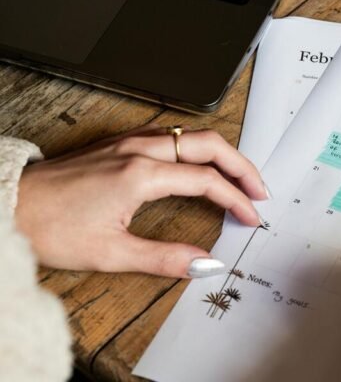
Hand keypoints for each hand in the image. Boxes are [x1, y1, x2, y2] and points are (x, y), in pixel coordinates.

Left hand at [14, 125, 268, 277]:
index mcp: (141, 174)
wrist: (11, 204)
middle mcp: (140, 149)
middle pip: (209, 144)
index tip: (250, 217)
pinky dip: (198, 146)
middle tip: (260, 190)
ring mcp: (130, 140)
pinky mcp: (121, 142)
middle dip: (242, 165)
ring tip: (238, 176)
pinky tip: (199, 161)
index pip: (206, 180)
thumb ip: (164, 258)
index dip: (235, 199)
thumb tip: (204, 264)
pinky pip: (173, 133)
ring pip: (192, 133)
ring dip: (222, 153)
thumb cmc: (51, 226)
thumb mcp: (110, 253)